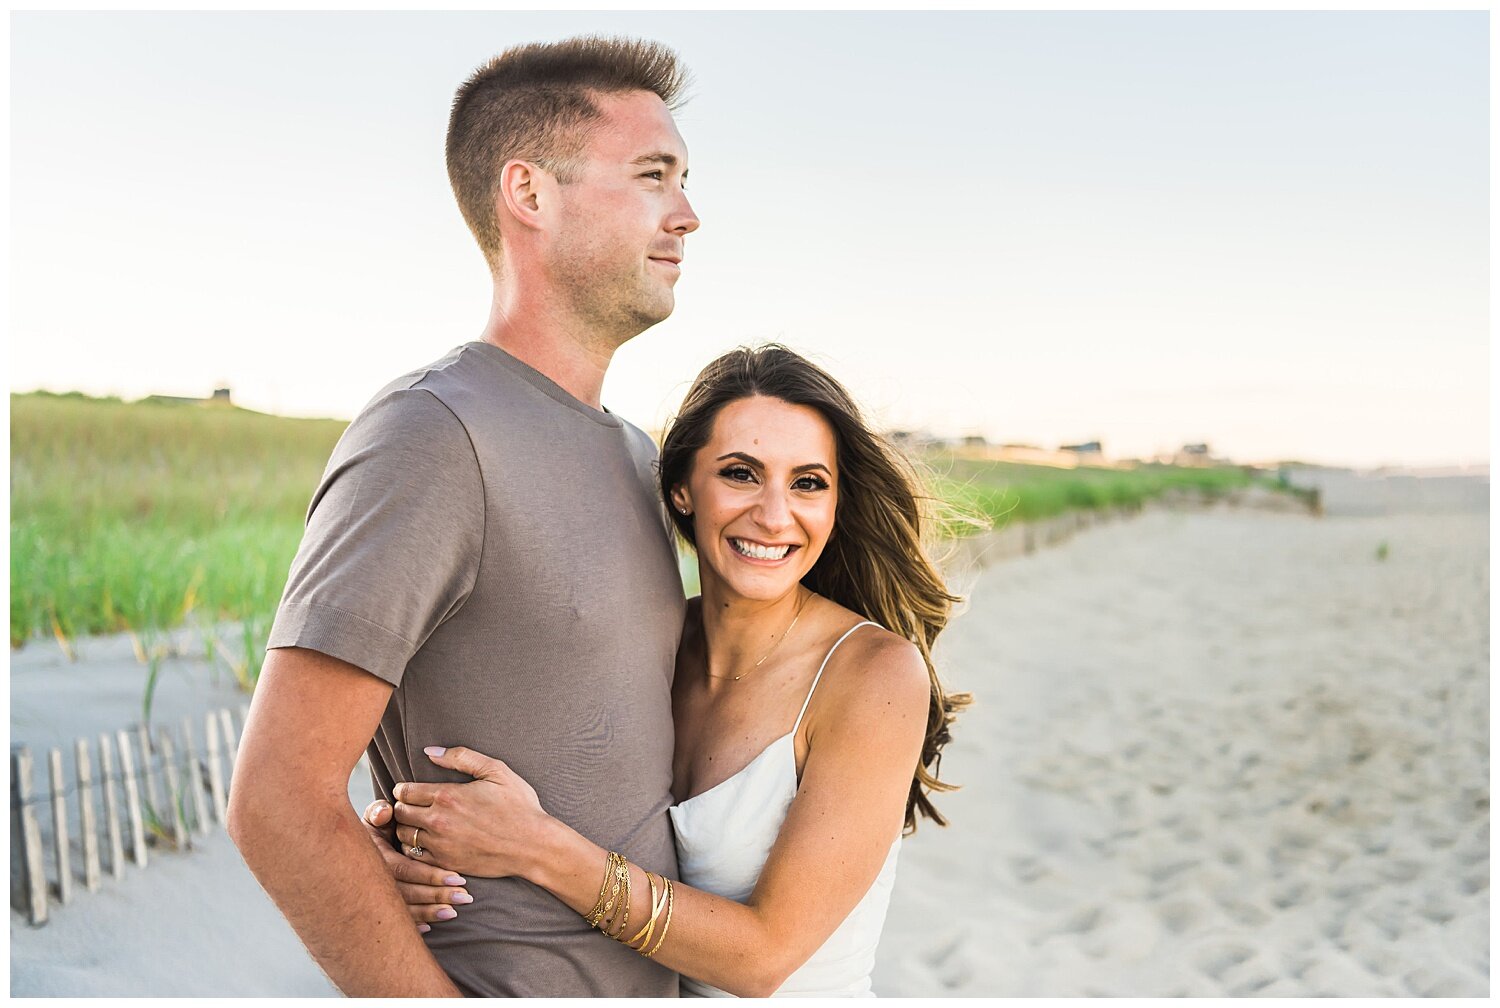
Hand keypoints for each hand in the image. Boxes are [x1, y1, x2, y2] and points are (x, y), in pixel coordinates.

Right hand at [361, 799, 472, 931]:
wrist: (357, 846)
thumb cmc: (378, 826)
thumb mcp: (376, 816)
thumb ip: (379, 811)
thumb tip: (387, 812)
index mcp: (376, 857)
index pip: (405, 870)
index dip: (430, 875)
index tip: (458, 877)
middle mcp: (375, 879)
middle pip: (407, 893)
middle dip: (436, 896)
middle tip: (465, 896)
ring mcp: (377, 896)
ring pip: (405, 910)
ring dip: (430, 912)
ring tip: (455, 912)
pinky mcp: (381, 907)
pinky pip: (399, 920)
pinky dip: (414, 924)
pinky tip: (432, 927)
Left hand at [389, 746, 551, 879]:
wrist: (533, 845)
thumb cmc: (518, 806)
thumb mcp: (496, 771)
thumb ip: (461, 757)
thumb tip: (430, 751)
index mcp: (447, 796)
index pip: (404, 791)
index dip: (404, 789)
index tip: (410, 791)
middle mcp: (438, 821)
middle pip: (399, 813)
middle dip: (402, 807)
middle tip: (411, 806)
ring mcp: (441, 845)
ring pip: (403, 836)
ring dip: (406, 828)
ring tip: (417, 824)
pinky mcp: (446, 864)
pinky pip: (415, 857)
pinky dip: (415, 850)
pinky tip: (427, 843)